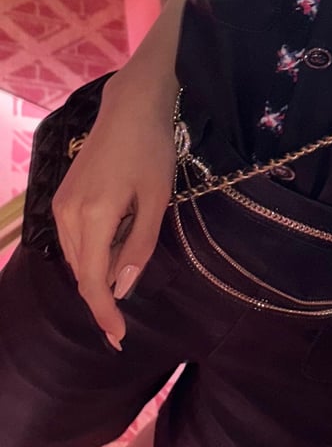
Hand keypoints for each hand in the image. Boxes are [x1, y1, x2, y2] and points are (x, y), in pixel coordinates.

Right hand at [51, 75, 176, 349]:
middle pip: (82, 273)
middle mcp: (67, 216)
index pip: (94, 282)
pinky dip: (92, 252)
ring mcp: (60, 206)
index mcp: (92, 217)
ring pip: (76, 258)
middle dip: (103, 296)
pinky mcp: (61, 198)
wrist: (130, 107)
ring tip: (128, 265)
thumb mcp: (156, 199)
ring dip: (99, 272)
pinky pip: (73, 240)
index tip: (118, 339)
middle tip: (126, 317)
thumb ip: (139, 246)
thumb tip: (122, 289)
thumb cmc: (151, 149)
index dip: (104, 314)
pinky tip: (115, 243)